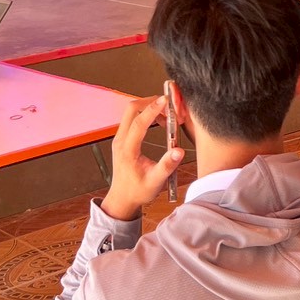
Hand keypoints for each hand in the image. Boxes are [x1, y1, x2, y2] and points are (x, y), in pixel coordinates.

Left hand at [99, 95, 184, 222]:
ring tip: (167, 115)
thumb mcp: (155, 182)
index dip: (152, 109)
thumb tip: (179, 151)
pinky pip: (132, 118)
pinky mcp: (122, 139)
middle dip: (150, 102)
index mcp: (127, 150)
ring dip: (148, 108)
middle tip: (168, 104)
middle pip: (131, 110)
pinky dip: (146, 114)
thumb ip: (167, 166)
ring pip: (131, 112)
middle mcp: (120, 141)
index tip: (165, 100)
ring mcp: (120, 139)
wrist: (122, 199)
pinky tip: (159, 122)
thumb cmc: (138, 191)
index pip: (138, 123)